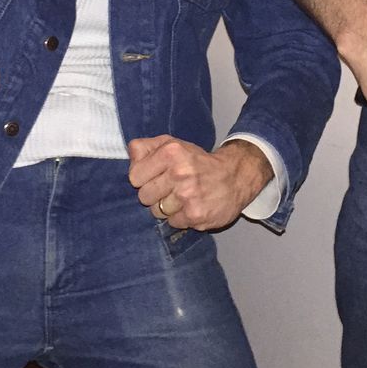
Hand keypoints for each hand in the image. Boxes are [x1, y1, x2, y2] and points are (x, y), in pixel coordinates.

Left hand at [127, 136, 271, 229]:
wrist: (235, 176)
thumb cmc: (198, 162)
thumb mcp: (173, 145)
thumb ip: (147, 147)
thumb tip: (131, 155)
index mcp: (171, 152)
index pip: (134, 176)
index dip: (143, 178)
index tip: (155, 176)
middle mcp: (179, 173)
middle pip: (144, 196)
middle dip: (154, 194)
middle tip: (170, 188)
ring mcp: (188, 196)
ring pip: (157, 212)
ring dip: (167, 207)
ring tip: (182, 197)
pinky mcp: (196, 215)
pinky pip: (172, 223)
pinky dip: (180, 217)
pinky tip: (191, 206)